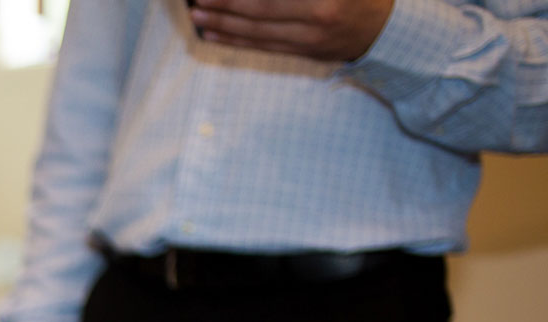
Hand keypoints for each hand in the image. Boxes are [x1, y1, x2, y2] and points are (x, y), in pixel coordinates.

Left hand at [187, 0, 393, 60]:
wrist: (387, 27)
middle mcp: (318, 14)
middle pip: (260, 8)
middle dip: (225, 3)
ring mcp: (310, 38)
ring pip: (257, 31)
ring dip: (223, 23)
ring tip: (197, 15)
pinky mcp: (305, 53)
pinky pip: (263, 46)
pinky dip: (235, 40)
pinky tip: (214, 33)